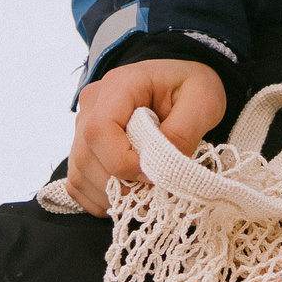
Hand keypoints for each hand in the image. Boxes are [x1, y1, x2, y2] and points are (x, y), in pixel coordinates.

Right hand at [68, 57, 227, 216]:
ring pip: (79, 174)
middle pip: (86, 157)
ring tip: (144, 193)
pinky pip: (78, 183)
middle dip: (120, 184)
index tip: (153, 176)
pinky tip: (126, 195)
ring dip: (110, 195)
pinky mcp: (83, 146)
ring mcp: (82, 125)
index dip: (122, 162)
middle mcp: (92, 103)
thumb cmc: (191, 87)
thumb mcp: (203, 102)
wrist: (181, 83)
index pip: (99, 131)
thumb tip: (159, 169)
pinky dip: (99, 198)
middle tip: (154, 189)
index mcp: (119, 85)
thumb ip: (182, 133)